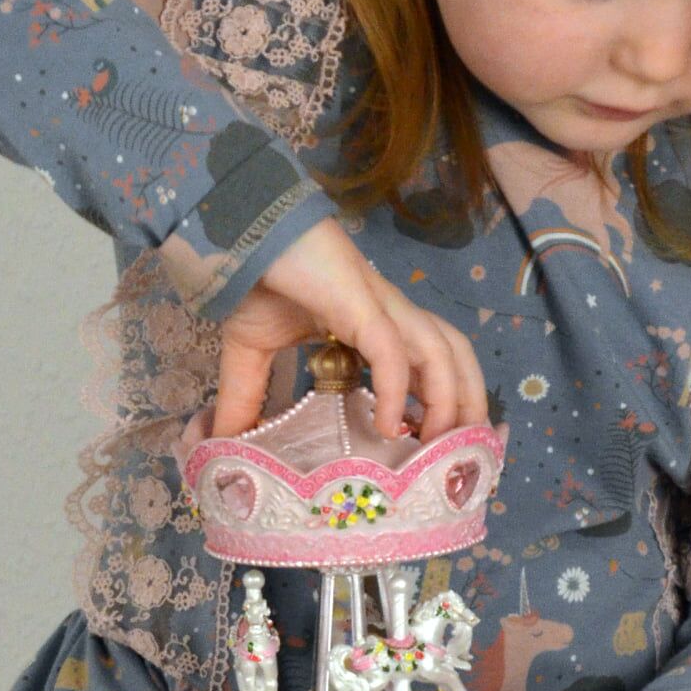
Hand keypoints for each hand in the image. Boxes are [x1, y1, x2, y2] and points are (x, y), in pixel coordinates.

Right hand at [210, 215, 486, 442]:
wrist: (237, 237)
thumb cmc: (254, 283)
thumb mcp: (250, 354)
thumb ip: (244, 400)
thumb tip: (222, 444)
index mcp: (376, 326)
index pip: (429, 362)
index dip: (444, 401)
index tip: (435, 448)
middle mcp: (390, 317)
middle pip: (454, 355)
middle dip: (468, 404)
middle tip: (460, 453)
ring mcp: (380, 308)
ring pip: (442, 352)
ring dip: (450, 400)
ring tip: (436, 447)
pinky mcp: (360, 305)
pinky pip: (391, 351)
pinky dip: (396, 390)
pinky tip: (387, 426)